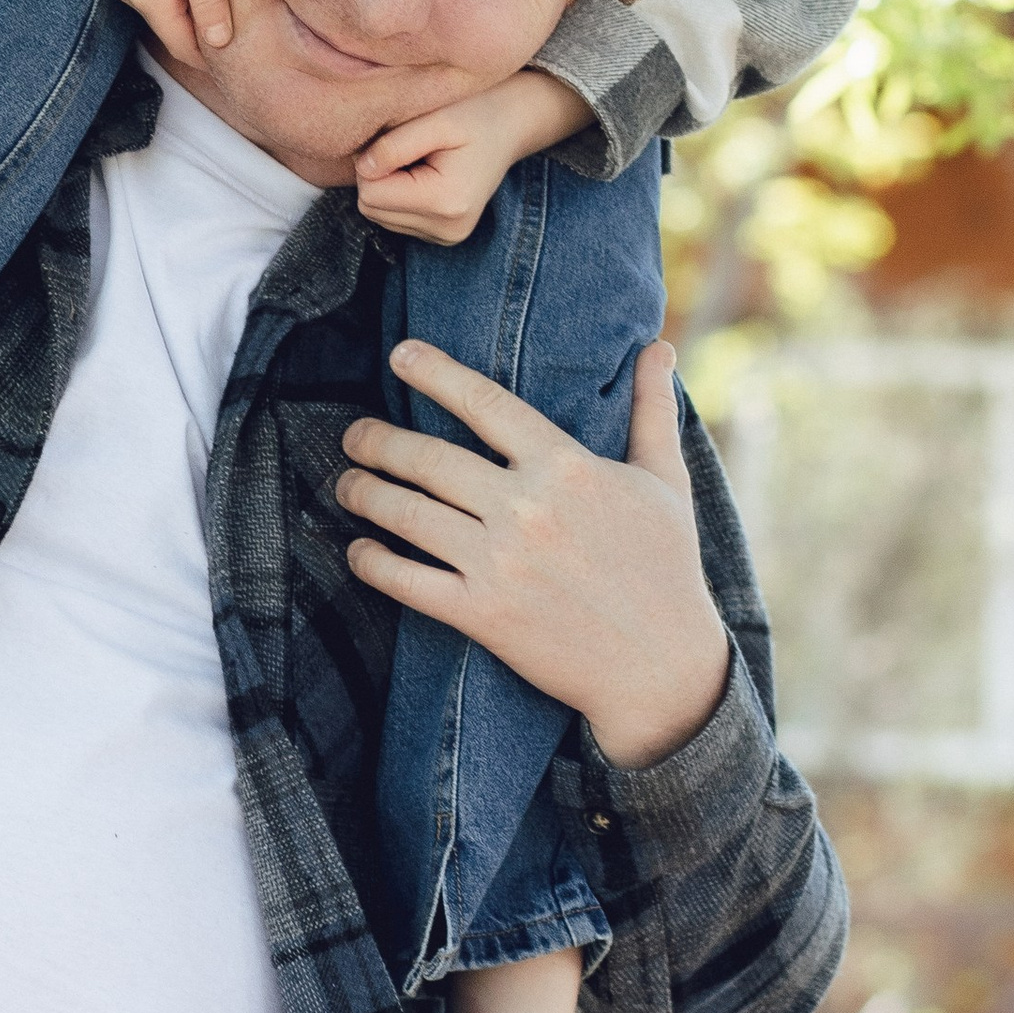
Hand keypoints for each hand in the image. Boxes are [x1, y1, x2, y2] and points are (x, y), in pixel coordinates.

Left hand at [336, 339, 730, 767]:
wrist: (664, 667)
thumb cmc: (668, 568)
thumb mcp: (667, 481)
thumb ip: (653, 409)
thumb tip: (660, 345)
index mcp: (567, 467)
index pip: (485, 404)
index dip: (436, 374)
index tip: (400, 356)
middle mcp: (526, 509)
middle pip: (428, 459)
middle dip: (378, 440)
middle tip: (353, 434)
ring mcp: (500, 563)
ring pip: (407, 515)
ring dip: (365, 493)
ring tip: (345, 482)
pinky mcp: (483, 615)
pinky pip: (407, 581)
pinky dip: (372, 563)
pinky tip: (357, 550)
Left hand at [355, 71, 590, 245]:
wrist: (511, 124)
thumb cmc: (474, 113)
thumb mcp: (436, 119)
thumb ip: (394, 145)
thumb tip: (362, 168)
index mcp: (446, 202)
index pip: (370, 193)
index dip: (373, 162)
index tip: (399, 139)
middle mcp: (447, 229)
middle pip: (371, 208)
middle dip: (379, 175)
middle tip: (409, 146)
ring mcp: (446, 237)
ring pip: (378, 215)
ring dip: (388, 185)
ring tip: (420, 159)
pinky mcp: (442, 236)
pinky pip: (394, 219)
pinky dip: (400, 195)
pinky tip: (424, 175)